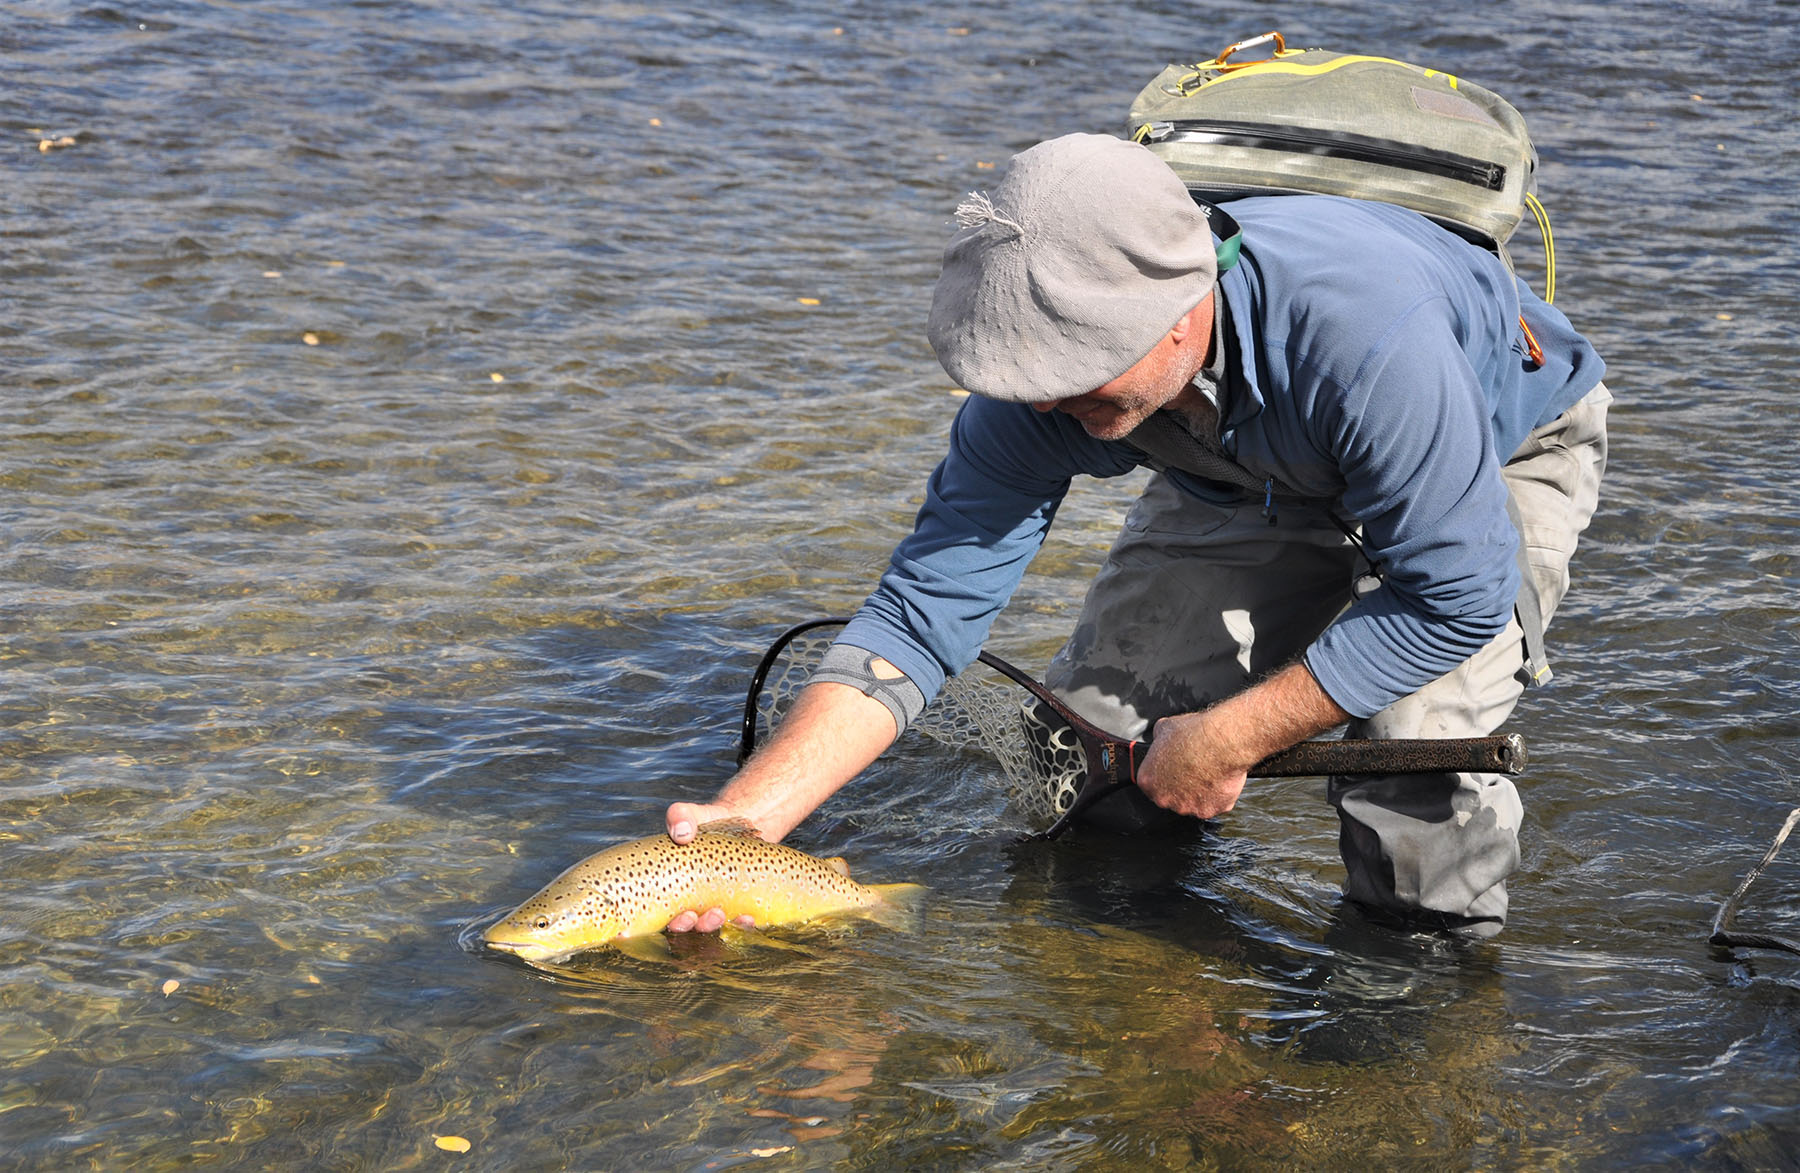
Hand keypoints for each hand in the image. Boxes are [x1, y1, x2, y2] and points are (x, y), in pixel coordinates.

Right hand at [664, 801, 757, 932]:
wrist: (742, 825)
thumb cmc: (707, 823)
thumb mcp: (691, 815)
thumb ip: (680, 816)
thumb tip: (681, 833)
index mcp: (670, 885)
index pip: (657, 911)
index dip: (654, 922)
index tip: (652, 923)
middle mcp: (689, 901)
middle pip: (682, 924)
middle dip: (684, 925)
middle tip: (690, 916)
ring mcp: (714, 904)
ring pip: (709, 926)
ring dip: (711, 925)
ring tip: (718, 914)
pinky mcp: (739, 904)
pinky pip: (738, 921)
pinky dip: (742, 923)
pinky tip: (747, 917)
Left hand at [1134, 710, 1251, 818]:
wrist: (1221, 743)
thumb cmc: (1194, 735)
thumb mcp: (1164, 728)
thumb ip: (1158, 741)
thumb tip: (1160, 740)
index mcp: (1148, 781)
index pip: (1151, 784)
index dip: (1163, 775)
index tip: (1172, 768)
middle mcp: (1164, 799)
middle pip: (1169, 797)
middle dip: (1179, 786)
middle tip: (1191, 769)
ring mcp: (1187, 807)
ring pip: (1191, 803)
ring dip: (1197, 792)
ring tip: (1207, 772)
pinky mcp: (1209, 811)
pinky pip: (1212, 805)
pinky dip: (1216, 796)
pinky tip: (1218, 779)